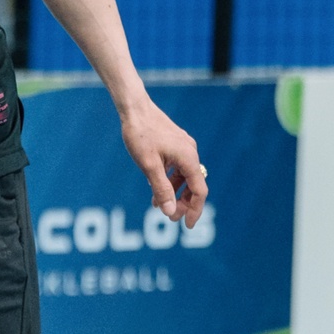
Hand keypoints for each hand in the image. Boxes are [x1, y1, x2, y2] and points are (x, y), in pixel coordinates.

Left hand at [120, 98, 207, 229]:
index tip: (188, 226)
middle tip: (169, 217)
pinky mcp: (174, 143)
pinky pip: (177, 167)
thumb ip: (161, 189)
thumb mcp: (149, 166)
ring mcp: (183, 147)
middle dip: (183, 203)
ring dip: (174, 192)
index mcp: (188, 159)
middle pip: (193, 185)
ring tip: (156, 204)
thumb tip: (170, 212)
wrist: (134, 108)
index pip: (199, 191)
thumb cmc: (140, 135)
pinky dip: (169, 179)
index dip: (195, 210)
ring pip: (184, 176)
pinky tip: (154, 185)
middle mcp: (190, 153)